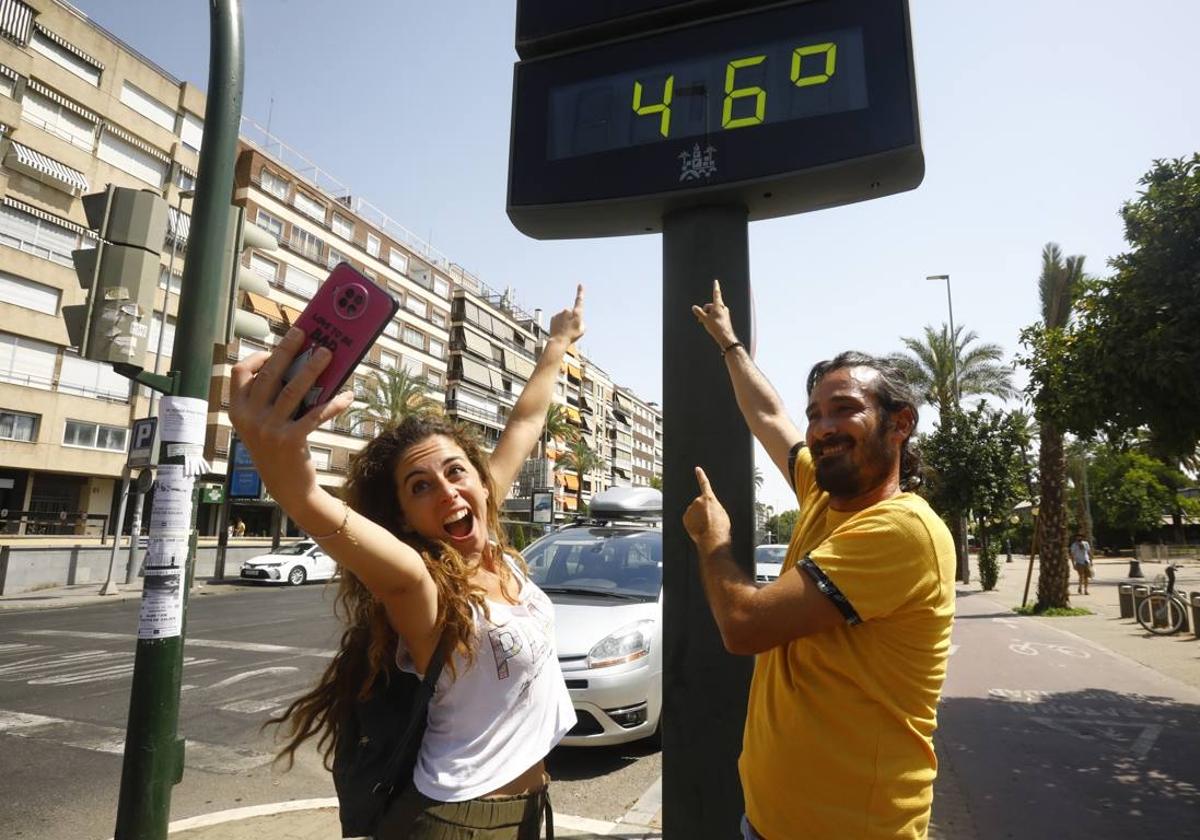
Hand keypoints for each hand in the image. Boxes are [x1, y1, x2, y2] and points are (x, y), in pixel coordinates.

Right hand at [228, 327, 354, 507]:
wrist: (288, 489)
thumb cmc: (279, 451)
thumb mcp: (264, 425)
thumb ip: (272, 401)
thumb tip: (300, 366)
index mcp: (238, 411)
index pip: (238, 373)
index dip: (256, 357)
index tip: (272, 349)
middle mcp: (249, 419)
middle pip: (269, 374)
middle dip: (288, 350)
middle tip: (305, 334)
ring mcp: (268, 430)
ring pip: (293, 389)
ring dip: (312, 368)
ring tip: (328, 353)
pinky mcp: (290, 440)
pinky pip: (315, 413)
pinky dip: (334, 403)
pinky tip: (347, 395)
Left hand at [548, 284, 585, 344]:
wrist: (559, 340)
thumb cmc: (572, 336)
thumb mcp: (582, 330)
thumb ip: (581, 322)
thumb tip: (577, 320)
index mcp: (576, 313)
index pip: (579, 300)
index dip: (580, 292)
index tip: (580, 285)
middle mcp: (567, 311)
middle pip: (572, 313)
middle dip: (572, 318)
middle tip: (571, 328)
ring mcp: (560, 313)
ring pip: (564, 316)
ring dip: (565, 321)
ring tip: (565, 330)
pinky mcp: (553, 316)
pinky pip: (558, 319)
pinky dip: (559, 323)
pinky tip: (559, 329)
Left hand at [683, 467, 731, 554]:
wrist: (713, 538)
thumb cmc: (720, 527)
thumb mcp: (722, 512)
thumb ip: (714, 506)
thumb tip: (709, 509)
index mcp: (708, 498)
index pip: (704, 483)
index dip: (701, 475)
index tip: (697, 469)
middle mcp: (697, 501)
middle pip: (699, 504)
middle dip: (702, 511)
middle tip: (709, 520)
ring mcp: (690, 510)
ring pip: (693, 512)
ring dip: (698, 518)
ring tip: (706, 526)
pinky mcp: (685, 518)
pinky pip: (689, 520)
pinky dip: (693, 524)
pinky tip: (699, 529)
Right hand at [691, 279, 737, 349]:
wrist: (725, 337)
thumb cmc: (716, 327)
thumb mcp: (705, 319)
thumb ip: (699, 312)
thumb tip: (694, 307)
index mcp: (719, 306)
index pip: (716, 294)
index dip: (715, 287)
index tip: (716, 281)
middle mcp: (723, 308)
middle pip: (711, 305)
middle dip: (705, 311)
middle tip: (700, 320)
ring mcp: (725, 313)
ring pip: (713, 311)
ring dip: (708, 315)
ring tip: (706, 324)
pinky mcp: (725, 318)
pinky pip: (716, 315)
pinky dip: (712, 318)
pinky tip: (711, 325)